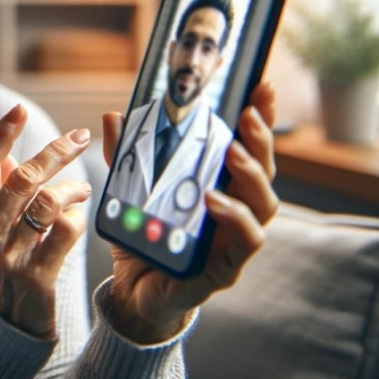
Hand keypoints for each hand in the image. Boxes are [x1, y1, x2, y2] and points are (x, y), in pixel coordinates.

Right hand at [0, 104, 92, 337]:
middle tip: (77, 137)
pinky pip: (64, 233)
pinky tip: (82, 214)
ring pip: (46, 203)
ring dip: (72, 186)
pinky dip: (77, 217)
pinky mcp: (35, 278)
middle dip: (53, 152)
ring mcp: (7, 259)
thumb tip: (11, 158)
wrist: (7, 327)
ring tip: (85, 185)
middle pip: (21, 179)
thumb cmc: (2, 268)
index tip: (18, 111)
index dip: (0, 135)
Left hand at [104, 83, 279, 343]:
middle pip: (265, 169)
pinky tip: (215, 200)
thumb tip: (112, 115)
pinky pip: (246, 240)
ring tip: (232, 153)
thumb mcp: (129, 191)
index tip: (262, 86)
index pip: (248, 145)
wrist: (133, 292)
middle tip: (247, 116)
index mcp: (220, 183)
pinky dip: (235, 218)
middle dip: (262, 139)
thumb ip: (125, 155)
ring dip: (252, 175)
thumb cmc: (144, 238)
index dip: (260, 116)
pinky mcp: (227, 267)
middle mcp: (237, 207)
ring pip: (264, 204)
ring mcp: (236, 238)